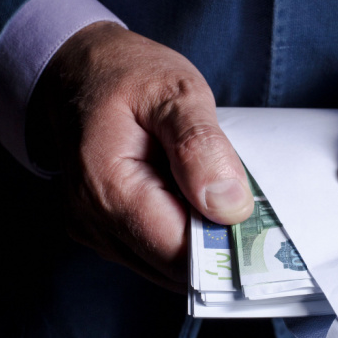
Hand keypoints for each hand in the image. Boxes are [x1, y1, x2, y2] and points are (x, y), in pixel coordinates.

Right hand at [37, 22, 252, 291]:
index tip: (259, 222)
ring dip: (199, 238)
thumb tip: (230, 206)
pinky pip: (153, 251)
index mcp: (109, 188)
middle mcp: (94, 221)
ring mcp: (95, 231)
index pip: (181, 252)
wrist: (78, 70)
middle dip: (216, 242)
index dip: (226, 245)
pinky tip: (188, 196)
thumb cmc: (126, 75)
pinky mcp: (103, 232)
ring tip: (209, 188)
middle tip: (241, 197)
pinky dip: (181, 231)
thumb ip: (200, 147)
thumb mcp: (174, 92)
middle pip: (176, 266)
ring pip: (167, 265)